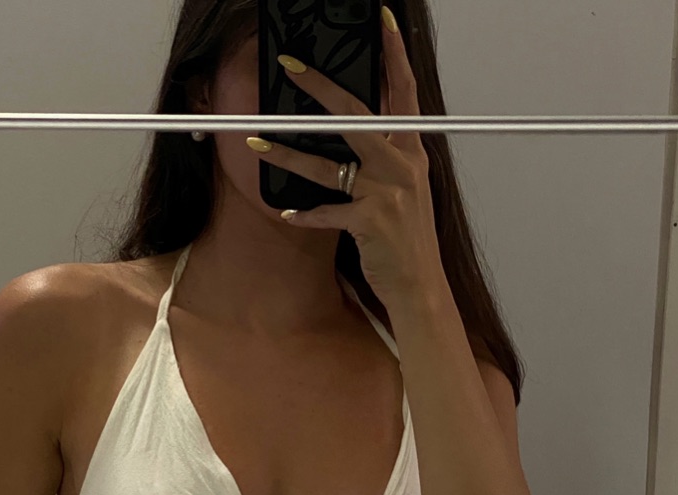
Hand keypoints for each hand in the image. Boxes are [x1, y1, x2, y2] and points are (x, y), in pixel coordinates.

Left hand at [247, 5, 442, 301]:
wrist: (420, 285)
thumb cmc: (407, 239)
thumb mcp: (405, 190)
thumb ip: (385, 158)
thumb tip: (355, 132)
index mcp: (411, 152)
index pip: (403, 91)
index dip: (392, 55)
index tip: (379, 21)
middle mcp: (401, 165)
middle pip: (357, 115)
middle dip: (320, 88)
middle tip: (289, 66)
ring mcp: (386, 192)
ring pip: (329, 165)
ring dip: (288, 154)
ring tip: (257, 142)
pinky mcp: (370, 221)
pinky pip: (327, 213)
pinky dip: (305, 214)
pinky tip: (286, 211)